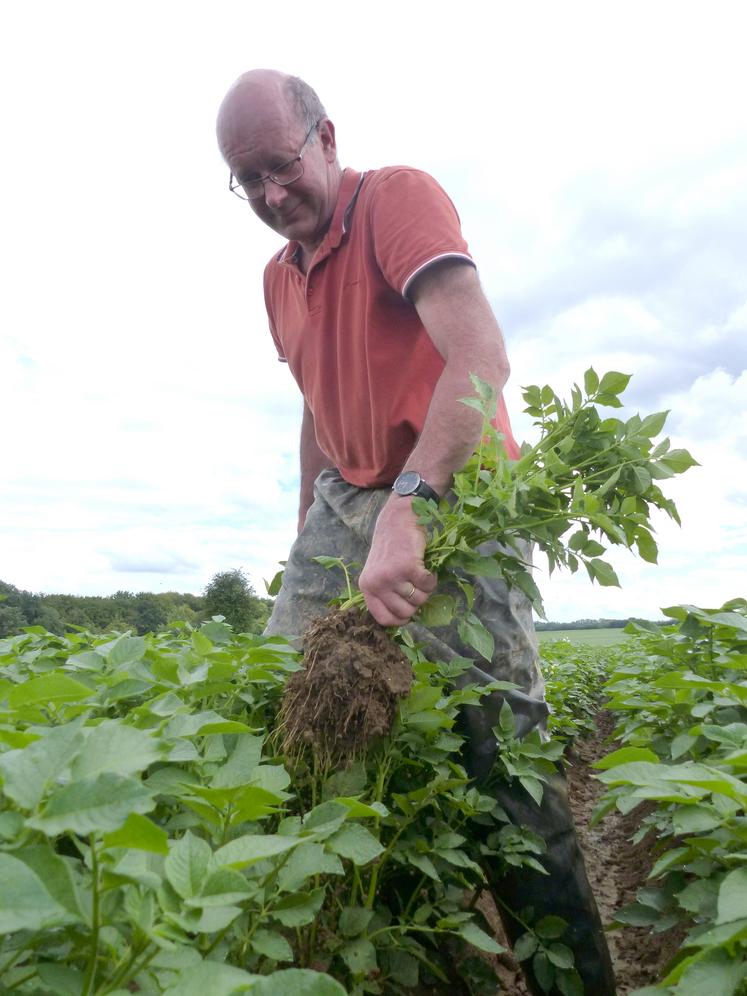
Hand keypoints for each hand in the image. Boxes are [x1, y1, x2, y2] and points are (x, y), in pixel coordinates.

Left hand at [358, 497, 437, 625]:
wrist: (397, 520)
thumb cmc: (391, 547)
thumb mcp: (379, 572)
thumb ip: (386, 593)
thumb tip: (405, 618)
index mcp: (367, 588)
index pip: (383, 619)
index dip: (400, 620)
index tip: (409, 613)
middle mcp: (376, 584)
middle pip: (405, 612)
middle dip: (416, 603)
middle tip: (417, 587)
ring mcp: (392, 576)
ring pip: (418, 600)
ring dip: (425, 590)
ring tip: (420, 575)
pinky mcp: (408, 567)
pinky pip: (427, 585)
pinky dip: (431, 579)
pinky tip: (426, 568)